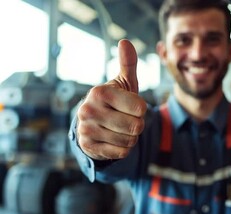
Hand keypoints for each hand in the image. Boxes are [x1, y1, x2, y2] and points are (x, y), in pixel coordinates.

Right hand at [76, 39, 146, 159]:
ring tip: (119, 129)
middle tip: (126, 119)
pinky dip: (123, 148)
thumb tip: (125, 42)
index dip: (141, 109)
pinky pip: (121, 153)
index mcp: (100, 92)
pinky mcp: (88, 147)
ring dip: (130, 138)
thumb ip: (128, 64)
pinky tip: (113, 139)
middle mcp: (89, 110)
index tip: (131, 106)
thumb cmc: (115, 100)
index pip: (140, 108)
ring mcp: (86, 130)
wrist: (93, 124)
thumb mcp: (124, 82)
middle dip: (137, 125)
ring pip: (129, 141)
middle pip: (136, 127)